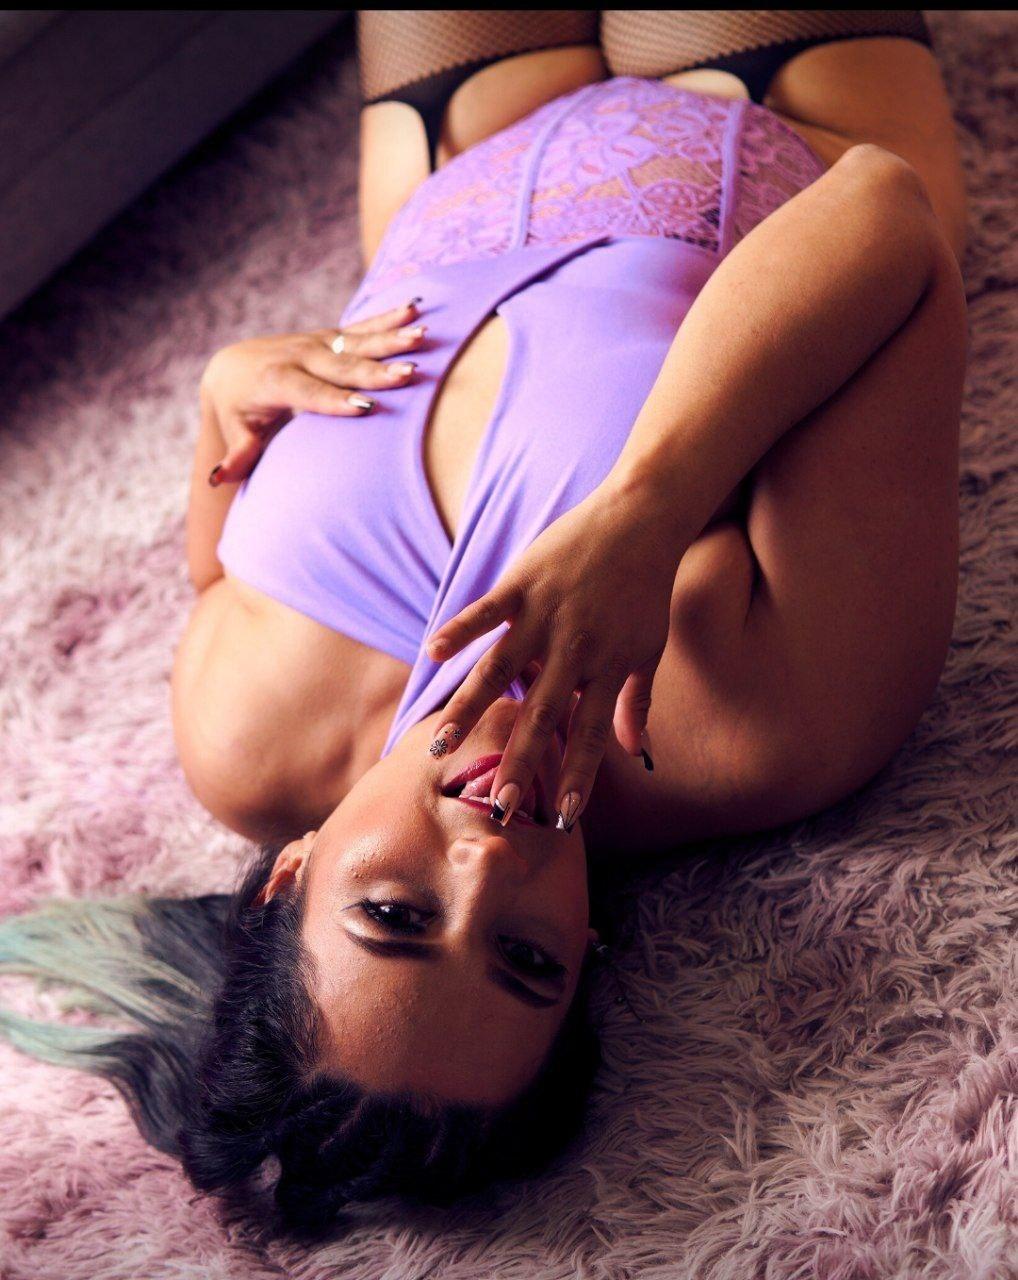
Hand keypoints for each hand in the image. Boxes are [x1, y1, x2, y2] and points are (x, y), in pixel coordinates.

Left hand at [201, 299, 425, 483]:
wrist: (232, 368)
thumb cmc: (238, 409)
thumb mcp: (236, 432)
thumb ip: (236, 454)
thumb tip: (220, 477)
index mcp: (276, 380)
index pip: (309, 392)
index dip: (335, 401)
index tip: (364, 408)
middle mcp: (298, 355)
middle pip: (342, 366)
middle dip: (375, 371)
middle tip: (408, 374)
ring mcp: (316, 342)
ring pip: (357, 342)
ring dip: (391, 339)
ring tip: (421, 336)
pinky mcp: (329, 336)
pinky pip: (363, 327)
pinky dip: (388, 319)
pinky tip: (415, 309)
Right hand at [425, 479, 682, 830]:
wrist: (640, 519)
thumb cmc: (645, 590)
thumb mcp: (649, 649)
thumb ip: (637, 702)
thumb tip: (640, 754)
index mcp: (607, 667)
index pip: (590, 734)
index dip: (578, 777)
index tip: (564, 820)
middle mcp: (574, 648)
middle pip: (541, 716)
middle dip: (520, 764)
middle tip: (500, 808)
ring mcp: (544, 615)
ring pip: (499, 670)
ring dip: (468, 710)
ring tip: (439, 746)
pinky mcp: (522, 583)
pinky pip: (485, 611)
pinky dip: (459, 630)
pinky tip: (431, 655)